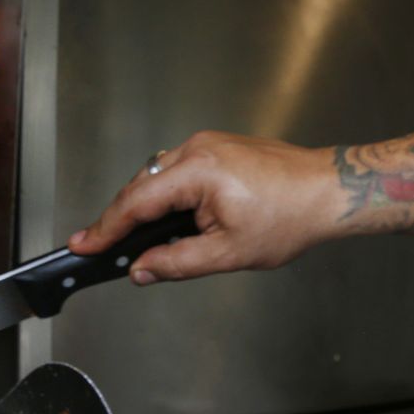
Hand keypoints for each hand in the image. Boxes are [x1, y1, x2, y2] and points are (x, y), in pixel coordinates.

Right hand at [68, 132, 343, 284]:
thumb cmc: (290, 217)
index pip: (136, 202)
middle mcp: (198, 148)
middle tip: (101, 248)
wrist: (328, 192)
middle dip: (121, 219)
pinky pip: (178, 171)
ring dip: (146, 207)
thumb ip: (177, 263)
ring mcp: (208, 144)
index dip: (106, 228)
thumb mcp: (228, 252)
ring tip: (134, 241)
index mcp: (198, 170)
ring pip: (158, 178)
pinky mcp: (218, 147)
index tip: (84, 244)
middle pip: (142, 186)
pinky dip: (167, 195)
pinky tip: (168, 220)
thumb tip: (141, 269)